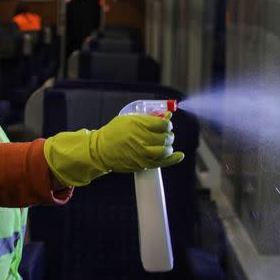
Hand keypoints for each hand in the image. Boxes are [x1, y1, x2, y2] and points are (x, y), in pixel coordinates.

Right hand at [43, 113, 183, 186]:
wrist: (100, 150)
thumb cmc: (114, 133)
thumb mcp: (128, 118)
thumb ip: (148, 118)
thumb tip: (167, 116)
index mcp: (137, 124)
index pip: (162, 124)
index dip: (167, 125)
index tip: (165, 125)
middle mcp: (140, 138)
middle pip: (165, 137)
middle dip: (168, 136)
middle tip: (165, 135)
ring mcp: (142, 152)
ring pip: (165, 150)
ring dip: (168, 147)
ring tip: (165, 145)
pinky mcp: (142, 163)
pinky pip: (162, 162)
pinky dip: (173, 159)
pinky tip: (178, 155)